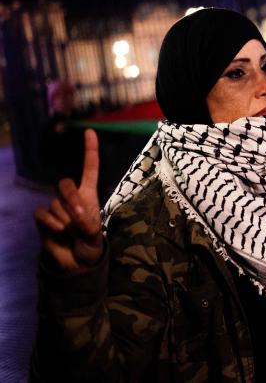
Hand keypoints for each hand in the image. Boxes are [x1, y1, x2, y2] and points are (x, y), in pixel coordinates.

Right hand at [34, 129, 102, 273]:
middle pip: (65, 184)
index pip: (90, 169)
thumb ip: (87, 224)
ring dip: (65, 220)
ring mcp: (55, 206)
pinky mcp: (42, 217)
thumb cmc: (89, 245)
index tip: (88, 131)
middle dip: (71, 200)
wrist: (75, 263)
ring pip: (56, 204)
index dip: (89, 151)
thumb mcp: (95, 236)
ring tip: (70, 232)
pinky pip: (42, 214)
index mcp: (89, 195)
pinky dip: (51, 224)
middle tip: (78, 218)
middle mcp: (71, 197)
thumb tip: (73, 214)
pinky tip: (57, 232)